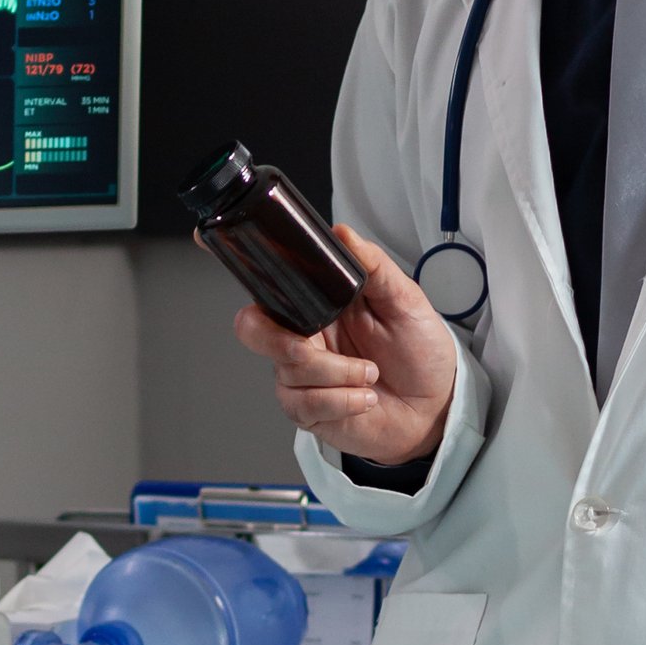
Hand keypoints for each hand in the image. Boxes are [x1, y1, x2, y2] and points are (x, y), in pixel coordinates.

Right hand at [228, 223, 460, 468]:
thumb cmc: (418, 352)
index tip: (209, 240)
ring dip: (338, 374)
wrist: (435, 406)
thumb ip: (374, 267)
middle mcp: (301, 336)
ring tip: (371, 375)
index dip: (240, 265)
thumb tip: (344, 234)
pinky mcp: (308, 410)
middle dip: (284, 341)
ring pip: (289, 369)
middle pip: (252, 328)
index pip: (267, 282)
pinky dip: (342, 400)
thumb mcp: (405, 301)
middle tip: (321, 345)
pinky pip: (306, 403)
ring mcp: (300, 375)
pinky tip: (366, 398)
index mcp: (316, 302)